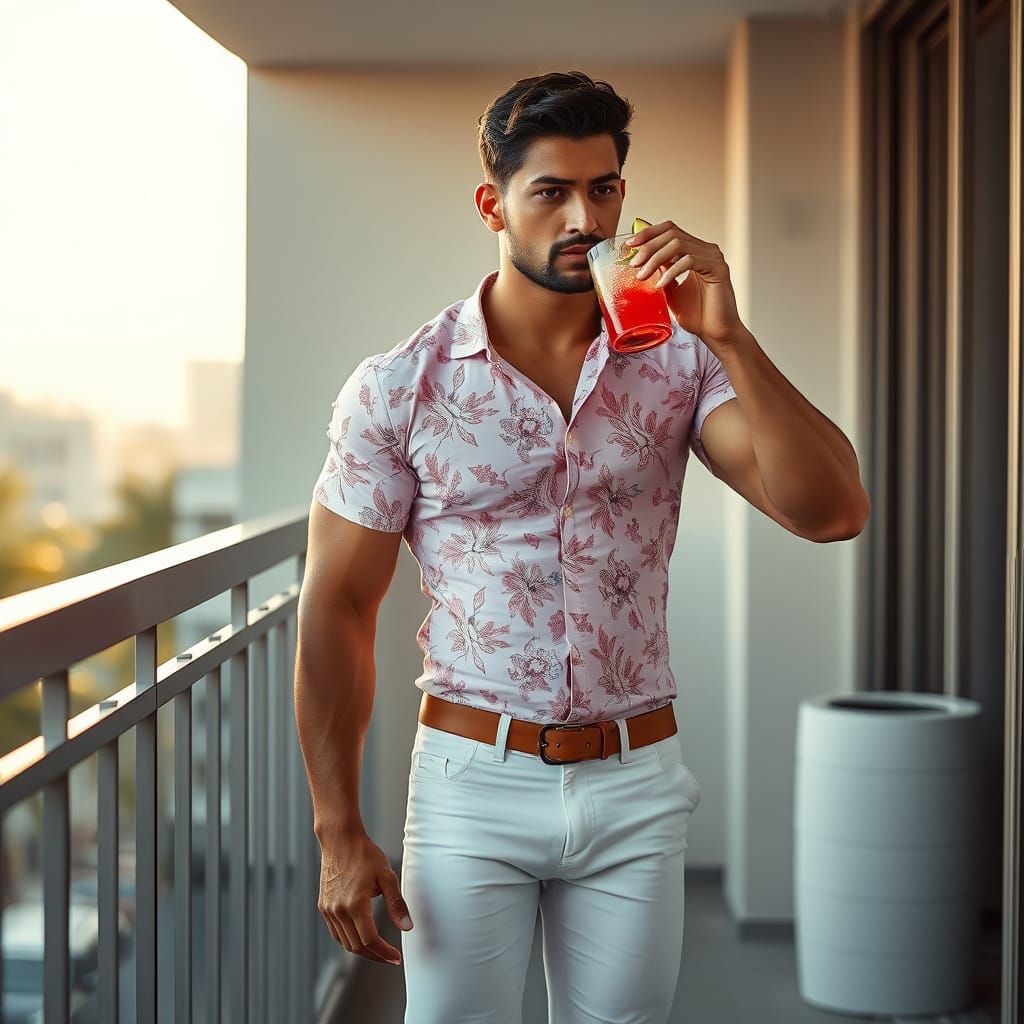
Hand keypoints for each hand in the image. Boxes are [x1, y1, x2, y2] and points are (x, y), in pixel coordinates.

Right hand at [317, 828, 413, 965]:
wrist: (340, 840)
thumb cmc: (365, 854)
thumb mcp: (387, 876)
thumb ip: (397, 904)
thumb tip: (406, 927)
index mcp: (355, 904)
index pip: (370, 940)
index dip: (384, 952)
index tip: (396, 957)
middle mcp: (339, 911)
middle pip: (357, 946)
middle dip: (375, 955)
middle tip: (390, 957)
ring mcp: (329, 910)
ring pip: (345, 943)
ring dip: (362, 950)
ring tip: (378, 950)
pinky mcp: (324, 907)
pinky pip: (336, 933)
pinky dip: (348, 940)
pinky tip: (360, 937)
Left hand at [626, 220, 746, 351]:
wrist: (715, 334)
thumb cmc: (697, 315)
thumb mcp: (671, 290)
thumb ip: (661, 273)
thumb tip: (642, 261)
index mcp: (695, 251)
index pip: (670, 230)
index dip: (648, 233)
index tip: (630, 244)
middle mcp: (706, 250)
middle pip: (672, 233)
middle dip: (648, 247)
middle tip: (634, 264)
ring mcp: (713, 257)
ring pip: (678, 244)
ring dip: (655, 258)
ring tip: (643, 275)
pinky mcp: (718, 268)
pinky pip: (689, 261)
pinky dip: (671, 271)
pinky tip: (660, 285)